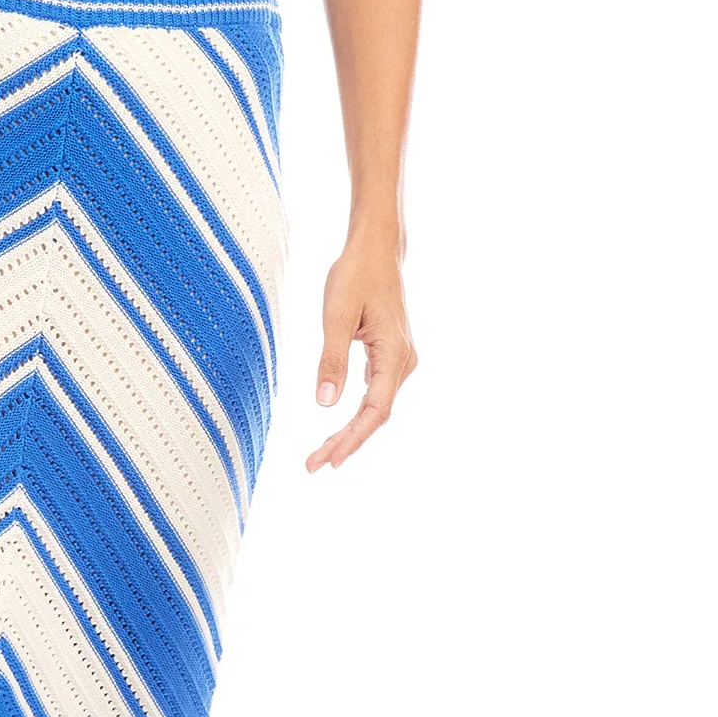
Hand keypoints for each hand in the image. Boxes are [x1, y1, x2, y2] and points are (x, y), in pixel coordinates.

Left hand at [307, 237, 416, 471]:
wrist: (376, 250)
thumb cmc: (356, 276)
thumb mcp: (337, 316)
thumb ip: (332, 359)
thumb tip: (325, 404)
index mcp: (394, 354)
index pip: (375, 410)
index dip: (353, 439)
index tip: (330, 460)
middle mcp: (403, 362)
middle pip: (376, 415)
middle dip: (346, 442)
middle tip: (314, 465)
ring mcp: (399, 360)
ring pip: (376, 407)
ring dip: (350, 432)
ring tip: (320, 454)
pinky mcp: (389, 356)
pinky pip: (375, 394)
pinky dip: (355, 414)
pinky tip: (338, 428)